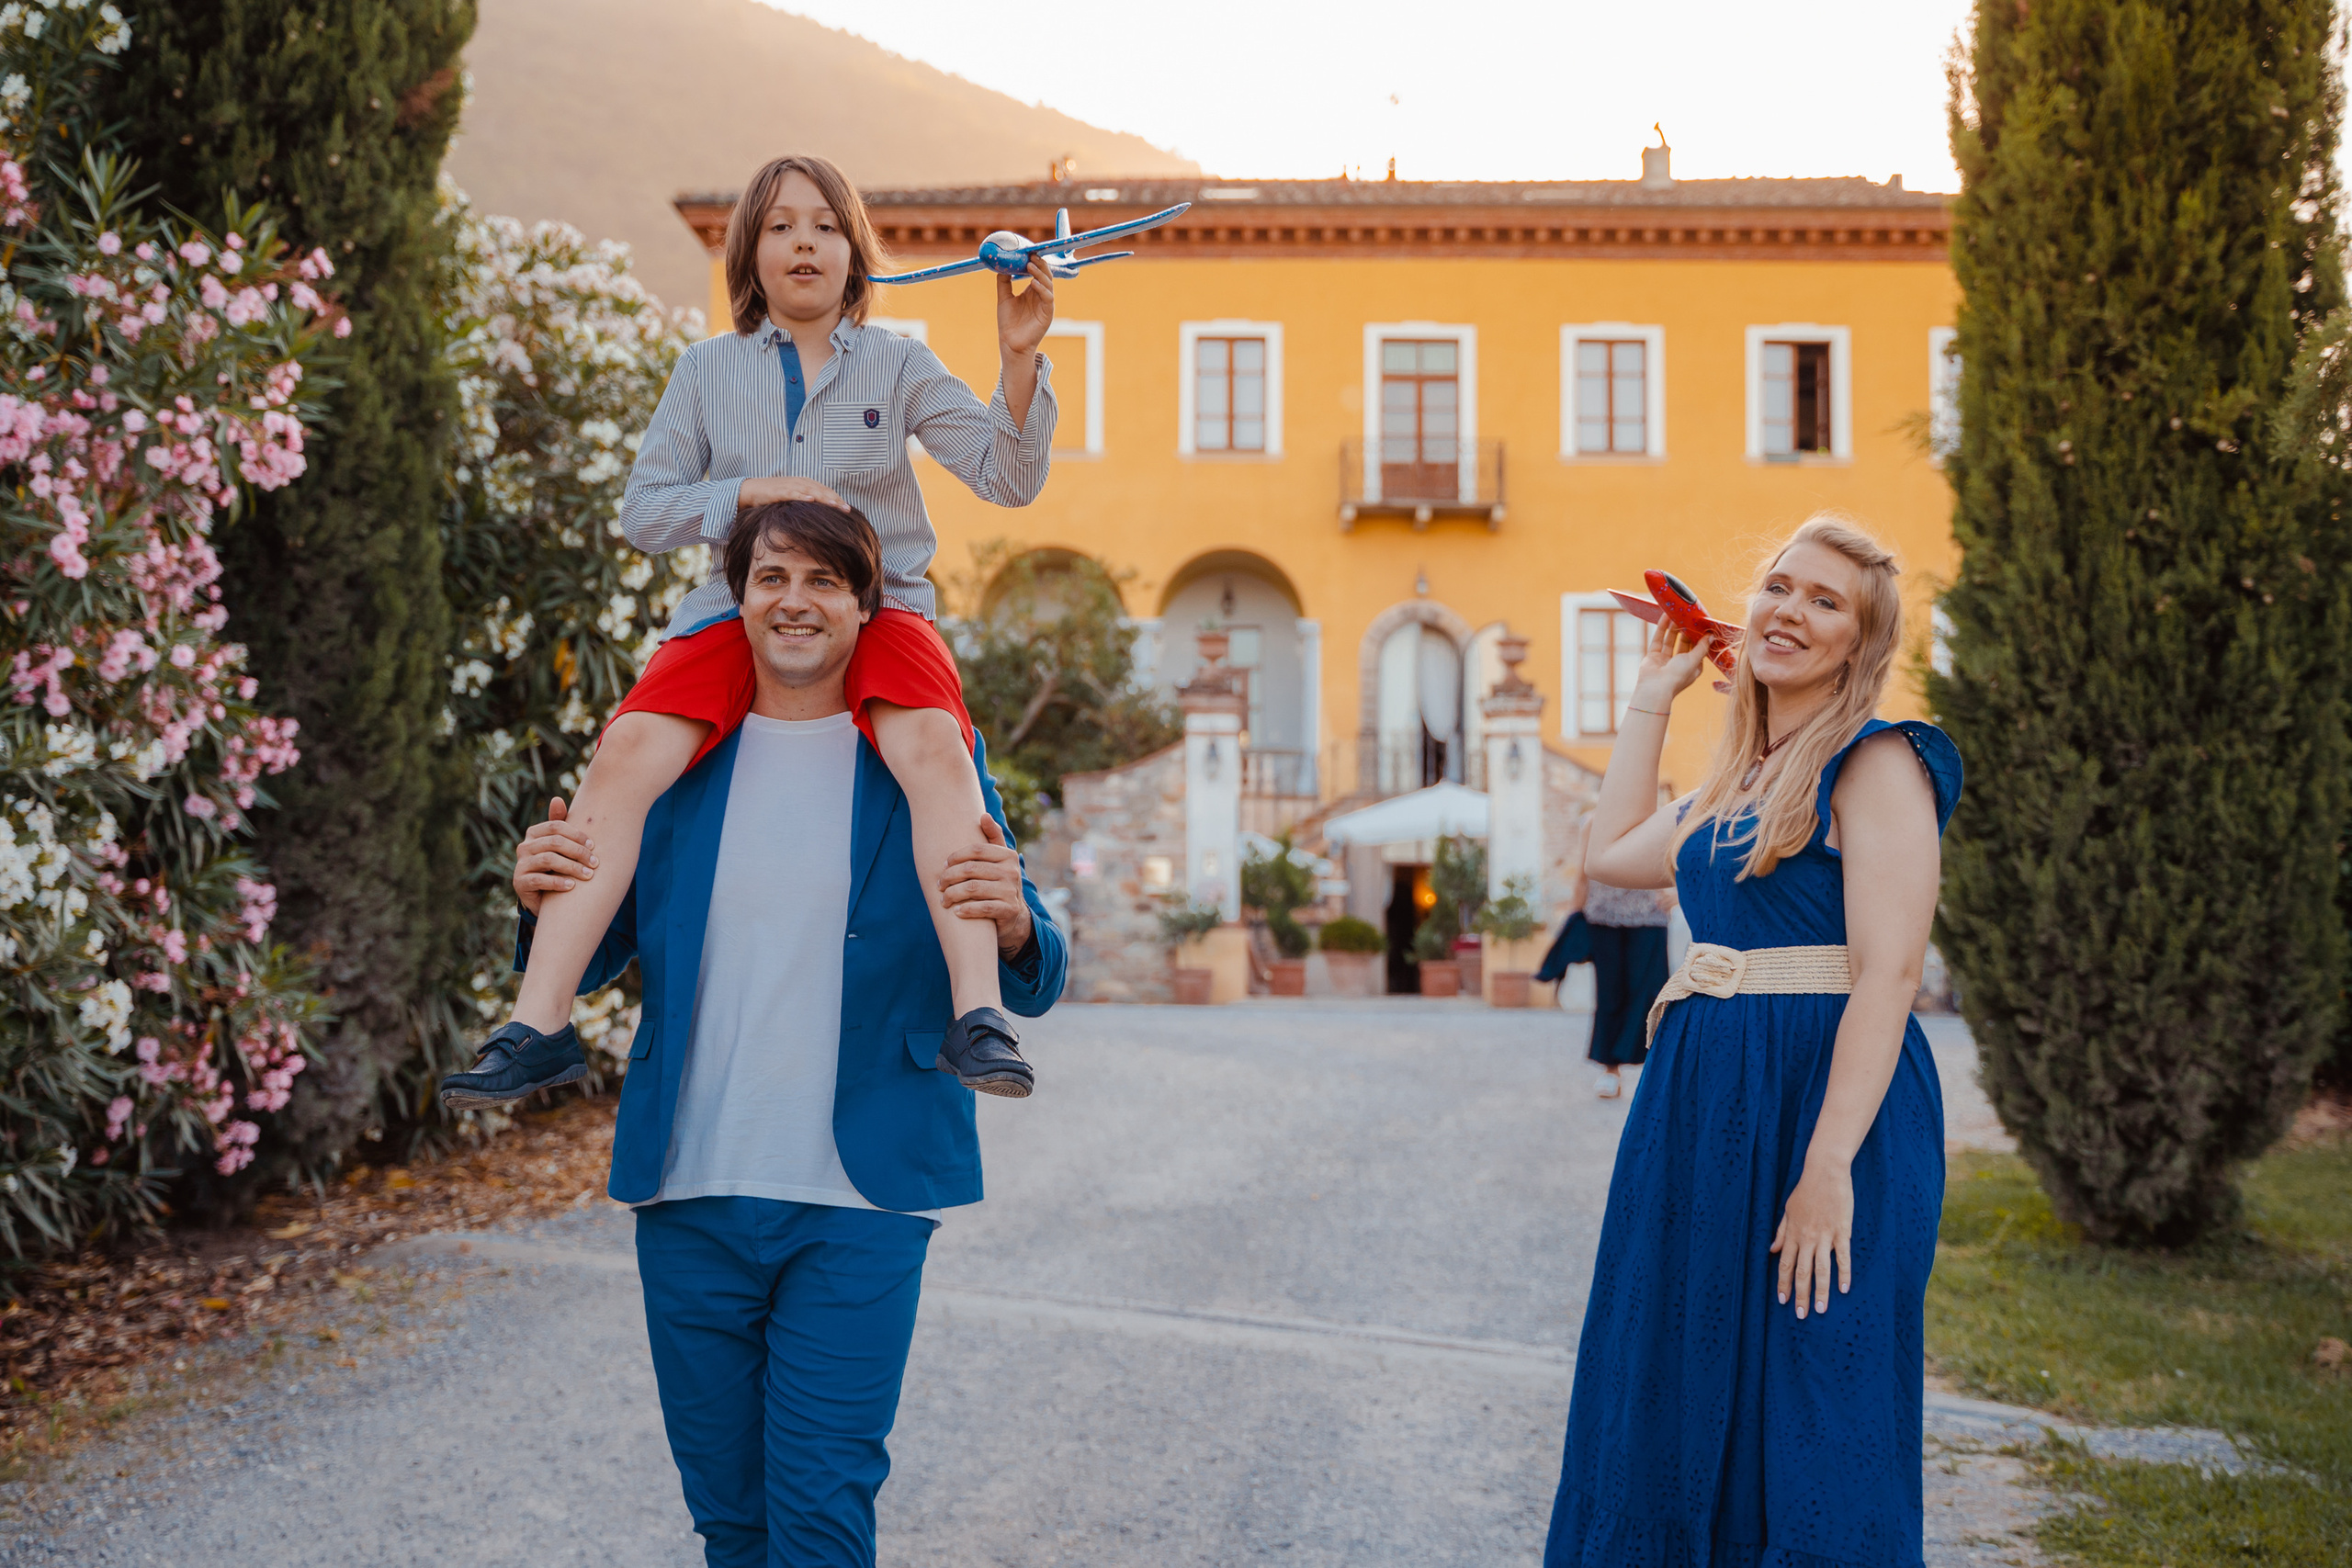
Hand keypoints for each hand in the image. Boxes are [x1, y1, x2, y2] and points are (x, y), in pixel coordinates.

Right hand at [514, 796, 596, 916]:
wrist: (543, 896)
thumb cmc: (556, 865)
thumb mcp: (560, 846)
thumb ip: (561, 824)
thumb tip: (557, 799)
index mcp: (534, 833)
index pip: (557, 826)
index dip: (577, 835)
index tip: (594, 846)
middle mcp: (524, 846)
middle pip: (554, 842)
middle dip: (578, 852)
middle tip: (595, 863)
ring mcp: (520, 864)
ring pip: (548, 859)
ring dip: (572, 867)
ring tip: (588, 875)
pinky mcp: (519, 882)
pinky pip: (539, 880)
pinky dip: (558, 882)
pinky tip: (572, 886)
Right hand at [737, 475, 847, 510]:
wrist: (753, 490)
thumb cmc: (775, 497)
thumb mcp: (795, 500)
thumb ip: (807, 505)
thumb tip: (821, 518)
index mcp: (807, 484)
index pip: (826, 491)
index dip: (837, 499)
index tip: (849, 510)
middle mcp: (801, 482)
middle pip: (822, 491)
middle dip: (835, 500)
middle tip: (847, 510)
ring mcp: (791, 485)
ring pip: (811, 490)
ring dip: (824, 498)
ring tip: (835, 505)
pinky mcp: (780, 490)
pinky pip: (793, 492)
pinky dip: (802, 495)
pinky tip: (810, 499)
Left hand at [939, 815, 1032, 957]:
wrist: (1014, 914)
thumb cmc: (999, 881)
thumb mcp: (999, 859)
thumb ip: (993, 837)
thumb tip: (984, 815)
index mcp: (1008, 855)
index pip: (976, 849)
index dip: (956, 856)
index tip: (944, 865)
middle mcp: (1011, 871)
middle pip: (971, 869)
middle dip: (949, 877)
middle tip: (939, 884)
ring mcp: (1011, 891)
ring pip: (973, 888)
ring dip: (953, 894)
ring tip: (944, 899)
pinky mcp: (1008, 910)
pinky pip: (983, 908)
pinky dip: (966, 909)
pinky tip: (956, 912)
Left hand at [996, 256, 1054, 361]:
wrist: (1010, 343)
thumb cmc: (1008, 323)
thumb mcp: (1004, 298)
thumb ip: (1004, 282)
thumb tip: (1001, 265)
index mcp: (1033, 291)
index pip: (1037, 272)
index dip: (1034, 262)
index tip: (1028, 251)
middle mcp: (1041, 296)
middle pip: (1045, 275)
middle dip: (1040, 264)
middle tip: (1032, 255)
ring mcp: (1045, 305)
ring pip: (1048, 284)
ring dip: (1040, 274)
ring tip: (1031, 266)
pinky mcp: (1047, 314)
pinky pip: (1048, 298)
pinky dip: (1042, 289)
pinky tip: (1034, 283)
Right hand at [1629, 618, 1714, 710]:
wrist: (1655, 687)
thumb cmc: (1677, 676)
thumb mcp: (1694, 660)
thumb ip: (1702, 647)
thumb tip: (1711, 636)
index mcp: (1692, 667)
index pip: (1698, 649)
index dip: (1699, 637)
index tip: (1702, 624)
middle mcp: (1679, 663)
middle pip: (1684, 643)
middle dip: (1686, 630)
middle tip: (1688, 616)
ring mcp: (1665, 659)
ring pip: (1671, 640)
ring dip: (1674, 627)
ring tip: (1677, 614)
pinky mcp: (1653, 655)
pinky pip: (1658, 639)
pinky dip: (1662, 628)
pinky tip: (1666, 617)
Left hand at [1769, 1158, 1853, 1318]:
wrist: (1825, 1172)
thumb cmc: (1806, 1190)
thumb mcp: (1787, 1210)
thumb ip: (1781, 1232)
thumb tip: (1771, 1251)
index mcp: (1793, 1233)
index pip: (1786, 1265)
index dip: (1784, 1284)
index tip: (1783, 1301)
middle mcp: (1807, 1237)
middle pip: (1802, 1271)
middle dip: (1800, 1295)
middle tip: (1801, 1315)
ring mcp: (1824, 1235)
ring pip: (1821, 1269)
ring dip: (1820, 1291)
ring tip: (1821, 1309)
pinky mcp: (1841, 1231)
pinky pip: (1842, 1256)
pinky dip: (1843, 1273)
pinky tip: (1844, 1289)